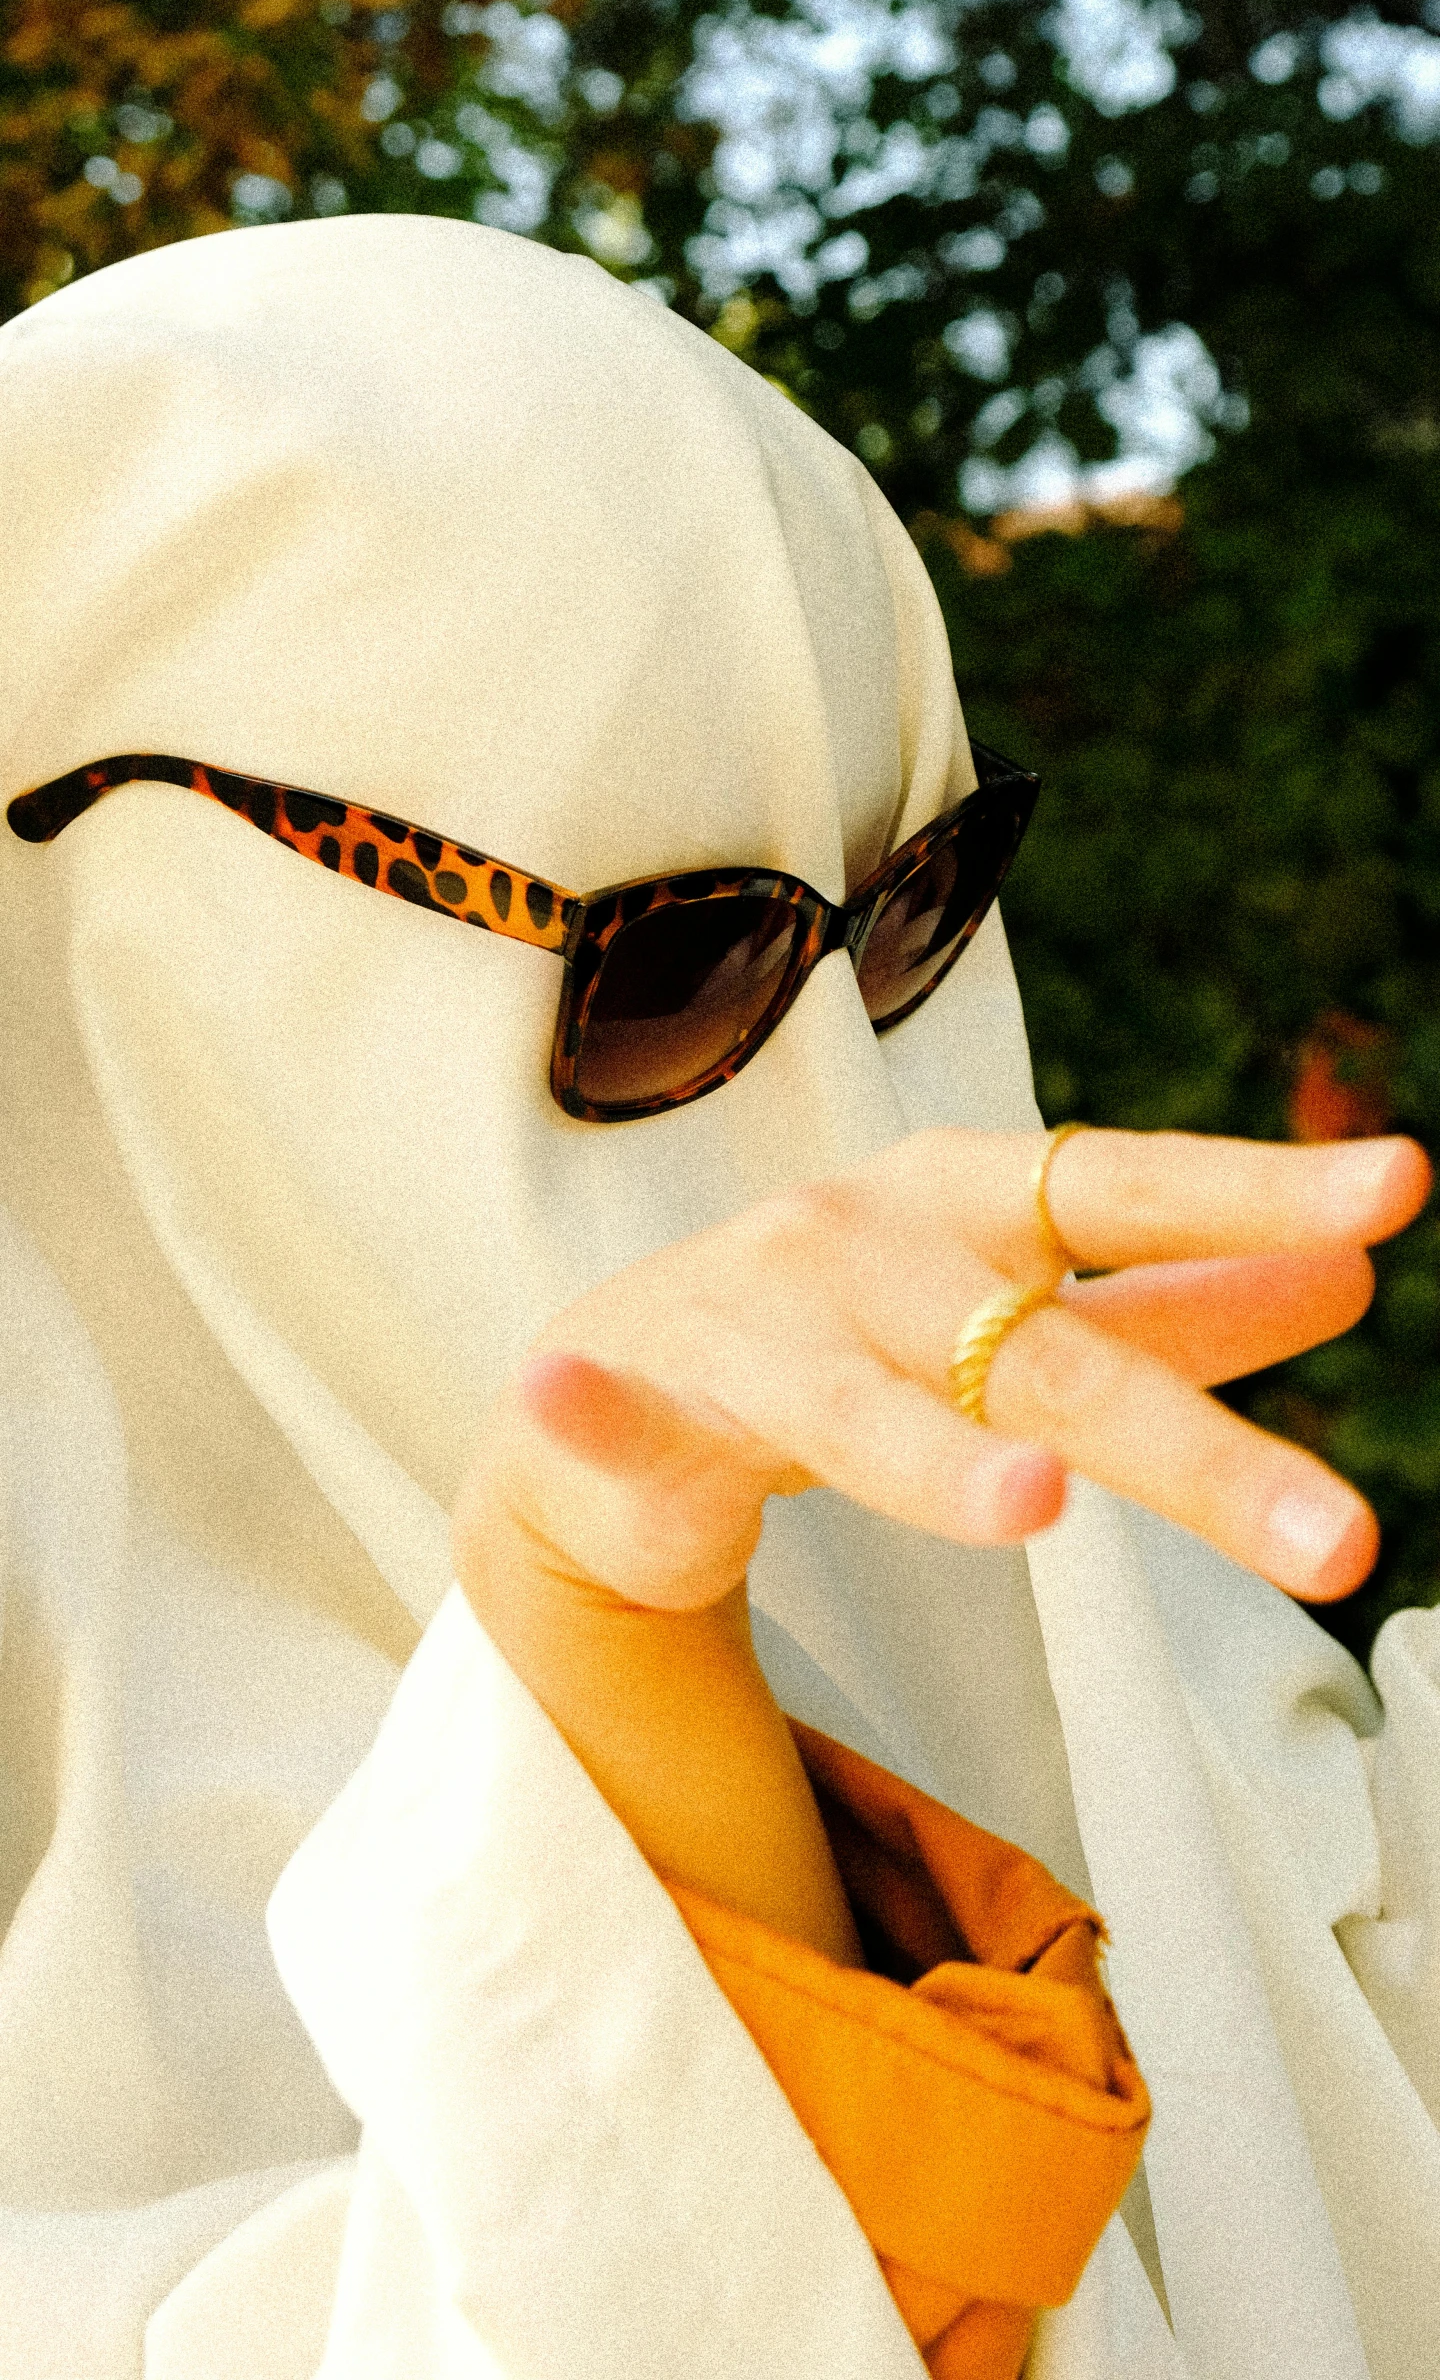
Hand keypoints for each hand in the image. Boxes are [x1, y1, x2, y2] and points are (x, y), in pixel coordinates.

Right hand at [451, 1127, 1427, 1962]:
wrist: (622, 1386)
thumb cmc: (852, 1339)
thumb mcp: (1013, 1315)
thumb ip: (1171, 1308)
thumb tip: (1357, 1275)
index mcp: (966, 1207)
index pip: (1124, 1193)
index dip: (1251, 1195)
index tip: (1394, 1186)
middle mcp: (863, 1247)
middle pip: (1039, 1352)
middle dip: (1188, 1447)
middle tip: (1340, 1540)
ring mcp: (738, 1324)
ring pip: (848, 1405)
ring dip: (932, 1450)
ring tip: (1034, 1497)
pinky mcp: (622, 1409)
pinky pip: (604, 1414)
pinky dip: (589, 1408)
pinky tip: (565, 1390)